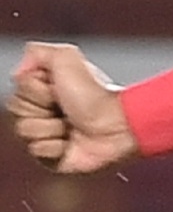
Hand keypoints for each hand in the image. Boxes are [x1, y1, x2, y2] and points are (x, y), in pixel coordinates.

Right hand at [10, 43, 136, 173]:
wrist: (116, 125)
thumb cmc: (96, 95)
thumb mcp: (66, 58)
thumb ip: (37, 53)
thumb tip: (18, 71)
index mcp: (44, 90)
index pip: (16, 94)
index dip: (35, 91)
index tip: (57, 88)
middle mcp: (43, 112)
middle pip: (17, 112)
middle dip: (42, 108)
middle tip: (66, 107)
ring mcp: (47, 135)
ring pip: (25, 132)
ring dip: (51, 127)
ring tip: (71, 125)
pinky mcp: (51, 157)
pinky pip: (36, 151)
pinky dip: (55, 146)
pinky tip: (71, 142)